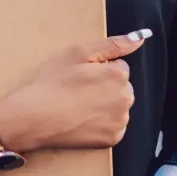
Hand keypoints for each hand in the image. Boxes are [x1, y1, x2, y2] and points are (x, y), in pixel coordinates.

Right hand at [0, 30, 150, 152]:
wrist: (34, 118)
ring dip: (105, 104)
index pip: (118, 66)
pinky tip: (83, 119)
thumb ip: (113, 44)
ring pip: (118, 105)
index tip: (81, 75)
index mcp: (118, 75)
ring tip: (78, 105)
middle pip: (121, 86)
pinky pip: (114, 125)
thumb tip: (142, 36)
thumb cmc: (52, 83)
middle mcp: (125, 99)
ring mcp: (120, 121)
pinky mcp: (112, 139)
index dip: (99, 69)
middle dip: (105, 86)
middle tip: (78, 89)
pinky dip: (102, 122)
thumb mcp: (78, 53)